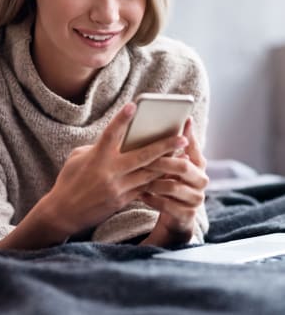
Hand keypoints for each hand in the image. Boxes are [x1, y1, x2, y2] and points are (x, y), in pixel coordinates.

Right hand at [43, 103, 189, 237]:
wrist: (64, 212)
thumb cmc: (69, 180)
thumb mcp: (78, 158)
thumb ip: (97, 147)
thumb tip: (117, 141)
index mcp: (96, 157)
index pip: (111, 134)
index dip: (121, 119)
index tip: (133, 105)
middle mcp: (109, 172)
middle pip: (142, 156)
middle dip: (165, 146)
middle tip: (182, 137)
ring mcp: (118, 188)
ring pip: (149, 174)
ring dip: (168, 164)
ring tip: (184, 156)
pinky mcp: (122, 201)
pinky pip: (144, 188)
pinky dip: (157, 180)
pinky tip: (170, 174)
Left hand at [140, 117, 208, 245]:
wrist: (174, 216)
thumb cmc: (169, 182)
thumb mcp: (170, 164)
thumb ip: (169, 148)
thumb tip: (159, 121)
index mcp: (198, 165)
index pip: (193, 147)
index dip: (186, 136)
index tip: (178, 123)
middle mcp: (201, 181)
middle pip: (182, 166)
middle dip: (161, 161)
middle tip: (143, 157)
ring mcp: (196, 199)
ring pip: (172, 187)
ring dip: (153, 182)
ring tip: (137, 177)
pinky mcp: (187, 215)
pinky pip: (167, 205)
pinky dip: (152, 199)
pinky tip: (141, 194)